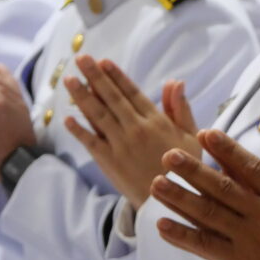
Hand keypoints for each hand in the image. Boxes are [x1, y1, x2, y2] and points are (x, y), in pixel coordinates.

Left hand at [64, 57, 200, 208]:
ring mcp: (120, 145)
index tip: (103, 61)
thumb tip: (176, 82)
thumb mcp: (191, 136)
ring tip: (69, 80)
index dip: (116, 76)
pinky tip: (68, 118)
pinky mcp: (109, 163)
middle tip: (81, 59)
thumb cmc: (184, 167)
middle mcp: (136, 129)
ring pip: (97, 115)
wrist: (173, 200)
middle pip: (111, 98)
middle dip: (95, 77)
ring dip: (81, 97)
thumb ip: (181, 108)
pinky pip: (91, 142)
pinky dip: (79, 130)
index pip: (132, 92)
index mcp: (156, 121)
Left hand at [151, 130, 259, 259]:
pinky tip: (161, 224)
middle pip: (222, 187)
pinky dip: (182, 236)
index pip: (250, 167)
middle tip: (169, 155)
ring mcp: (246, 238)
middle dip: (194, 170)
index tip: (207, 134)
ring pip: (208, 213)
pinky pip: (205, 246)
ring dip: (180, 197)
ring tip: (156, 183)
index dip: (227, 150)